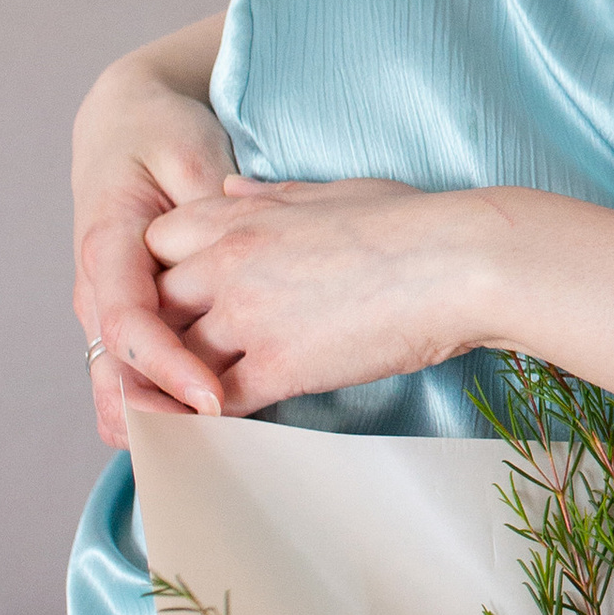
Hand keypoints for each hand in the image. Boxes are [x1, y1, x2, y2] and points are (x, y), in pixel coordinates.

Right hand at [73, 29, 239, 437]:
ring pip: (117, 385)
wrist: (126, 120)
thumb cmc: (159, 134)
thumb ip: (209, 201)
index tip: (216, 399)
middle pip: (114, 372)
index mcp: (109, 244)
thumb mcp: (190, 152)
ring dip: (160, 421)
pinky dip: (161, 407)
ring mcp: (107, 306)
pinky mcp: (126, 316)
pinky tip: (206, 431)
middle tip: (217, 450)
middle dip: (161, 416)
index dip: (171, 369)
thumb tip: (235, 239)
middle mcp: (99, 285)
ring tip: (215, 455)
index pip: (130, 324)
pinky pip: (133, 376)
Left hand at [141, 177, 484, 410]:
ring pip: (175, 362)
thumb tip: (232, 189)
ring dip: (178, 385)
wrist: (461, 262)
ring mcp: (249, 318)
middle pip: (152, 307)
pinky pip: (218, 403)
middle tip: (173, 359)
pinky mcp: (280, 366)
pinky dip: (210, 416)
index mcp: (238, 217)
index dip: (159, 272)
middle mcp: (228, 265)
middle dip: (159, 334)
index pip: (154, 245)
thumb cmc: (412, 222)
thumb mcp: (330, 191)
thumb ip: (269, 195)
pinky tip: (220, 425)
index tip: (177, 294)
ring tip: (187, 401)